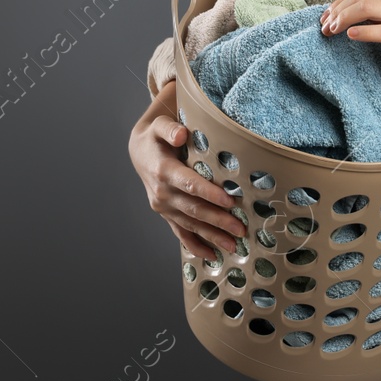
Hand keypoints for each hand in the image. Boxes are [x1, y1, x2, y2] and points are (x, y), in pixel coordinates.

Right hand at [127, 78, 245, 262]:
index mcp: (163, 171)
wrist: (139, 150)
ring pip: (190, 224)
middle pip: (194, 209)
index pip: (190, 185)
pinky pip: (180, 233)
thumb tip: (181, 134)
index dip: (210, 194)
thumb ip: (170, 128)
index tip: (230, 201)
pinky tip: (211, 256)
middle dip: (218, 221)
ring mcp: (163, 207)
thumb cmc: (157, 135)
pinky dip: (195, 245)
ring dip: (212, 236)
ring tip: (234, 245)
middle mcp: (162, 193)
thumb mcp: (159, 125)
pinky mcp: (165, 214)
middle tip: (241, 229)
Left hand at [320, 0, 380, 83]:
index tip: (328, 14)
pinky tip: (349, 37)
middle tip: (323, 25)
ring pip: (365, 8)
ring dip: (342, 20)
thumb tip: (350, 8)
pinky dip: (361, 33)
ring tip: (330, 31)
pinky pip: (378, 30)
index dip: (341, 1)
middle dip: (337, 10)